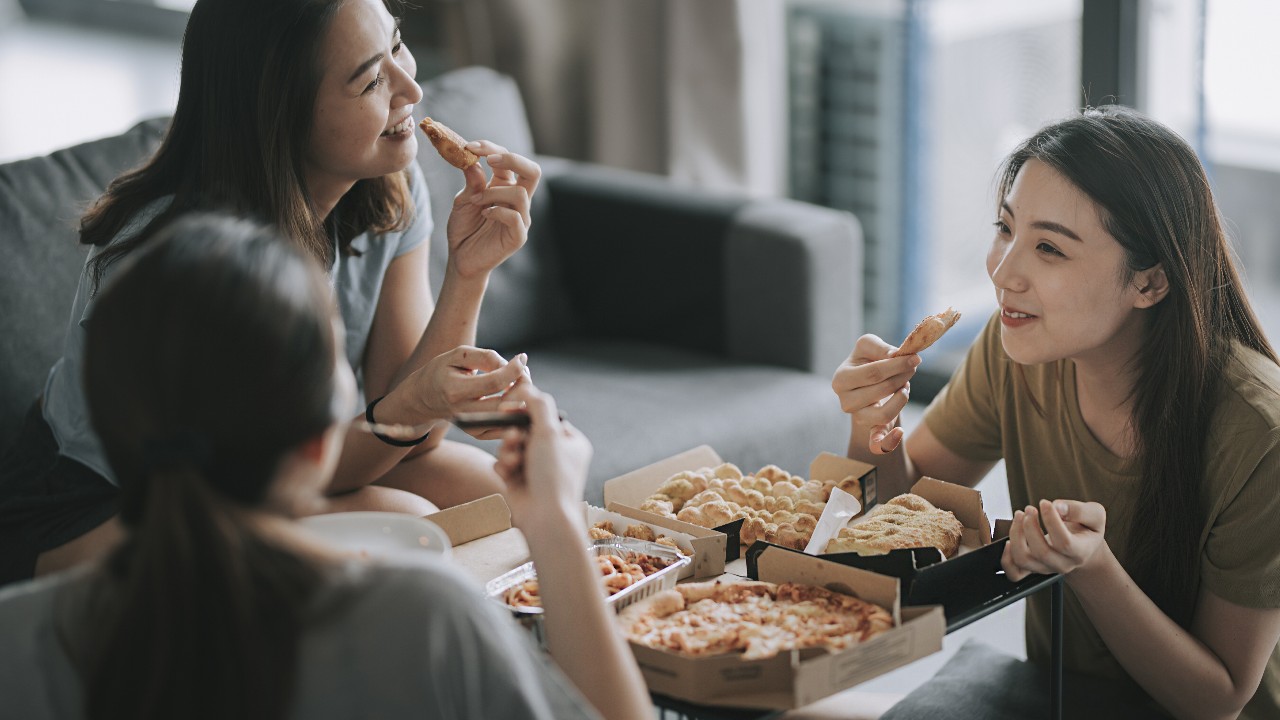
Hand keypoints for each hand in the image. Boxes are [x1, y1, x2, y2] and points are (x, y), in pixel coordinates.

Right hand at [401, 346, 528, 435]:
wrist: (423, 398)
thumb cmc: (442, 371)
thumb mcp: (458, 356)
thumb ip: (486, 357)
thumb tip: (516, 364)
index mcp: (455, 390)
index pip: (494, 382)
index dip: (514, 370)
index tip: (522, 358)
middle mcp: (463, 412)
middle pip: (504, 404)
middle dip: (523, 387)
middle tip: (525, 374)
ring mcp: (470, 427)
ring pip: (507, 418)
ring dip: (522, 401)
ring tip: (520, 384)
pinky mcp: (477, 434)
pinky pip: (505, 427)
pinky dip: (516, 413)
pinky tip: (515, 397)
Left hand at [445, 140, 541, 278]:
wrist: (460, 259)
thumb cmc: (464, 228)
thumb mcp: (463, 199)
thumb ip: (472, 180)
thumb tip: (472, 159)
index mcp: (506, 187)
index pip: (509, 159)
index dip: (491, 148)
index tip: (468, 147)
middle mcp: (518, 201)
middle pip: (533, 171)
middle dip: (512, 159)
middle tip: (489, 160)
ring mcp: (521, 219)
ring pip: (521, 194)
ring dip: (493, 193)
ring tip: (475, 201)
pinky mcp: (518, 237)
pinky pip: (515, 218)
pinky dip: (497, 211)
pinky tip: (483, 214)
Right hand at [492, 384, 590, 534]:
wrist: (546, 517)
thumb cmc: (554, 475)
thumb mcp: (549, 432)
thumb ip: (538, 405)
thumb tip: (527, 386)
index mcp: (570, 443)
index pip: (546, 417)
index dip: (526, 411)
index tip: (508, 406)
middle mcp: (555, 456)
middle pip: (525, 431)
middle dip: (515, 434)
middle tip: (512, 438)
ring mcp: (537, 470)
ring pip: (512, 447)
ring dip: (508, 450)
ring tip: (513, 460)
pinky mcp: (519, 483)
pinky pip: (504, 464)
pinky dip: (503, 466)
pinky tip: (507, 474)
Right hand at [831, 334, 920, 453]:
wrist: (864, 383)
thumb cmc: (866, 361)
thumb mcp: (868, 346)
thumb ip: (880, 347)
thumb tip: (895, 356)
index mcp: (841, 379)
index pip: (873, 373)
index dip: (897, 366)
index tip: (915, 359)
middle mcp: (845, 401)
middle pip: (881, 390)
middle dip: (902, 377)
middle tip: (912, 368)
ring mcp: (858, 418)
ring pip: (884, 414)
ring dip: (902, 399)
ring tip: (905, 386)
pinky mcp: (870, 431)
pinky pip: (877, 444)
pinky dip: (887, 443)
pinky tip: (899, 432)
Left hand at [1002, 499, 1106, 581]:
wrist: (1083, 547)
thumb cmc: (1087, 528)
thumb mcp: (1094, 515)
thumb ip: (1080, 510)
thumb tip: (1058, 507)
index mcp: (1080, 552)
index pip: (1063, 542)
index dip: (1051, 520)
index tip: (1045, 503)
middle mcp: (1062, 564)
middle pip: (1041, 552)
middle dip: (1030, 527)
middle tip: (1029, 508)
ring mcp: (1045, 568)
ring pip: (1024, 560)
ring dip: (1016, 535)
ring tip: (1019, 515)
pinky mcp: (1031, 569)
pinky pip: (1014, 573)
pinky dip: (1006, 558)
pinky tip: (1009, 540)